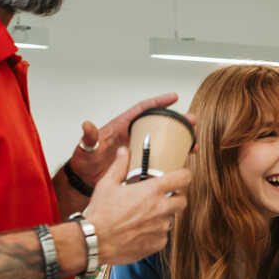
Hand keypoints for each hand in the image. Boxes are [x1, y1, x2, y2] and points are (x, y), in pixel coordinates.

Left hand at [67, 93, 190, 186]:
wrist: (86, 180)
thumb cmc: (85, 162)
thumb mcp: (86, 148)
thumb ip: (89, 138)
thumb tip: (87, 126)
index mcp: (121, 126)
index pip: (142, 110)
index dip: (158, 102)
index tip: (173, 98)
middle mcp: (132, 135)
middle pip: (158, 123)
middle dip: (176, 121)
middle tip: (191, 121)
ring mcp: (138, 148)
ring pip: (162, 140)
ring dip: (178, 140)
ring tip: (193, 142)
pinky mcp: (140, 162)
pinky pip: (159, 156)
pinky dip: (171, 157)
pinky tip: (182, 160)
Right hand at [81, 147, 191, 265]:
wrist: (94, 240)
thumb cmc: (100, 213)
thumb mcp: (107, 184)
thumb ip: (120, 166)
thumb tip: (124, 152)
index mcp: (152, 191)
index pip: (184, 178)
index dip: (183, 176)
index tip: (179, 178)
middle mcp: (161, 208)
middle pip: (182, 201)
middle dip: (175, 198)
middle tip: (161, 199)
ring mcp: (161, 227)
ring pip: (171, 219)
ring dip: (161, 217)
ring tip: (142, 217)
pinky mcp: (158, 243)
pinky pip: (163, 235)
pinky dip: (155, 233)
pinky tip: (139, 231)